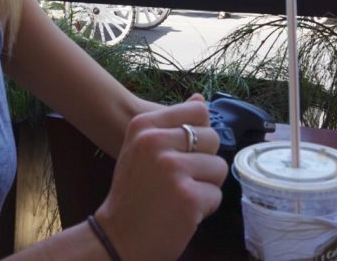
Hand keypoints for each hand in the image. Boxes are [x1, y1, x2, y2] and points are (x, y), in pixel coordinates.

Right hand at [95, 95, 227, 259]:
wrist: (117, 237)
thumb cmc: (133, 192)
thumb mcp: (141, 148)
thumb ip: (171, 124)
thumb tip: (200, 99)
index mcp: (144, 125)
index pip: (198, 111)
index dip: (199, 134)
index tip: (183, 152)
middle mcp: (156, 142)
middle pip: (213, 138)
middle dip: (204, 162)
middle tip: (179, 180)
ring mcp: (172, 170)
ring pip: (219, 167)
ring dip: (206, 186)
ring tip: (180, 196)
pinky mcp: (188, 197)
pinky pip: (217, 195)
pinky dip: (204, 208)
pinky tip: (182, 213)